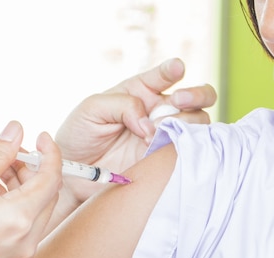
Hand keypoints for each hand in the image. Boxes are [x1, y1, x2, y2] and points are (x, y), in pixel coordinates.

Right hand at [0, 121, 61, 257]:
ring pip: (35, 210)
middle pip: (46, 194)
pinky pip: (22, 226)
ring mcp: (18, 255)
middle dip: (32, 169)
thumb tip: (17, 129)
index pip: (52, 178)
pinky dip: (13, 206)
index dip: (50, 152)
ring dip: (21, 186)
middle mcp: (27, 241)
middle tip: (7, 153)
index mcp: (19, 219)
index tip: (39, 135)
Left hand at [55, 57, 216, 202]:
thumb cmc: (79, 135)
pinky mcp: (165, 160)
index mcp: (141, 92)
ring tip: (157, 131)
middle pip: (198, 97)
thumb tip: (150, 124)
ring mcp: (165, 136)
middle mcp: (159, 112)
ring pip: (198, 123)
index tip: (176, 68)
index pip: (164, 75)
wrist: (74, 173)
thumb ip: (123, 105)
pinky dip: (187, 145)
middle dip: (196, 94)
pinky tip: (169, 146)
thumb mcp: (92, 109)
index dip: (173, 69)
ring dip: (186, 122)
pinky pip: (189, 151)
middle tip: (179, 100)